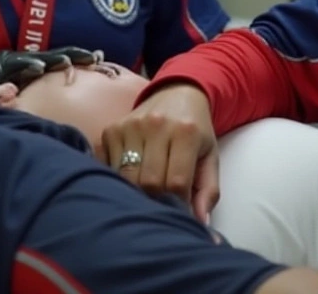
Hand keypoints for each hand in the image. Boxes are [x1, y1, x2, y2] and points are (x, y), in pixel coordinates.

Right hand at [100, 84, 219, 222]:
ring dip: (135, 192)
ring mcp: (130, 126)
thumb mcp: (210, 156)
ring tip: (146, 193)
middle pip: (148, 182)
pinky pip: (108, 167)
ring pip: (126, 178)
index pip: (176, 183)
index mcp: (186, 132)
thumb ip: (208, 190)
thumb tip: (201, 223)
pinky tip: (130, 178)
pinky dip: (118, 179)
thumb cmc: (195, 131)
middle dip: (156, 200)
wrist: (177, 93)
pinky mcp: (111, 129)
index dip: (178, 205)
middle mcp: (156, 125)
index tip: (180, 212)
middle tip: (162, 204)